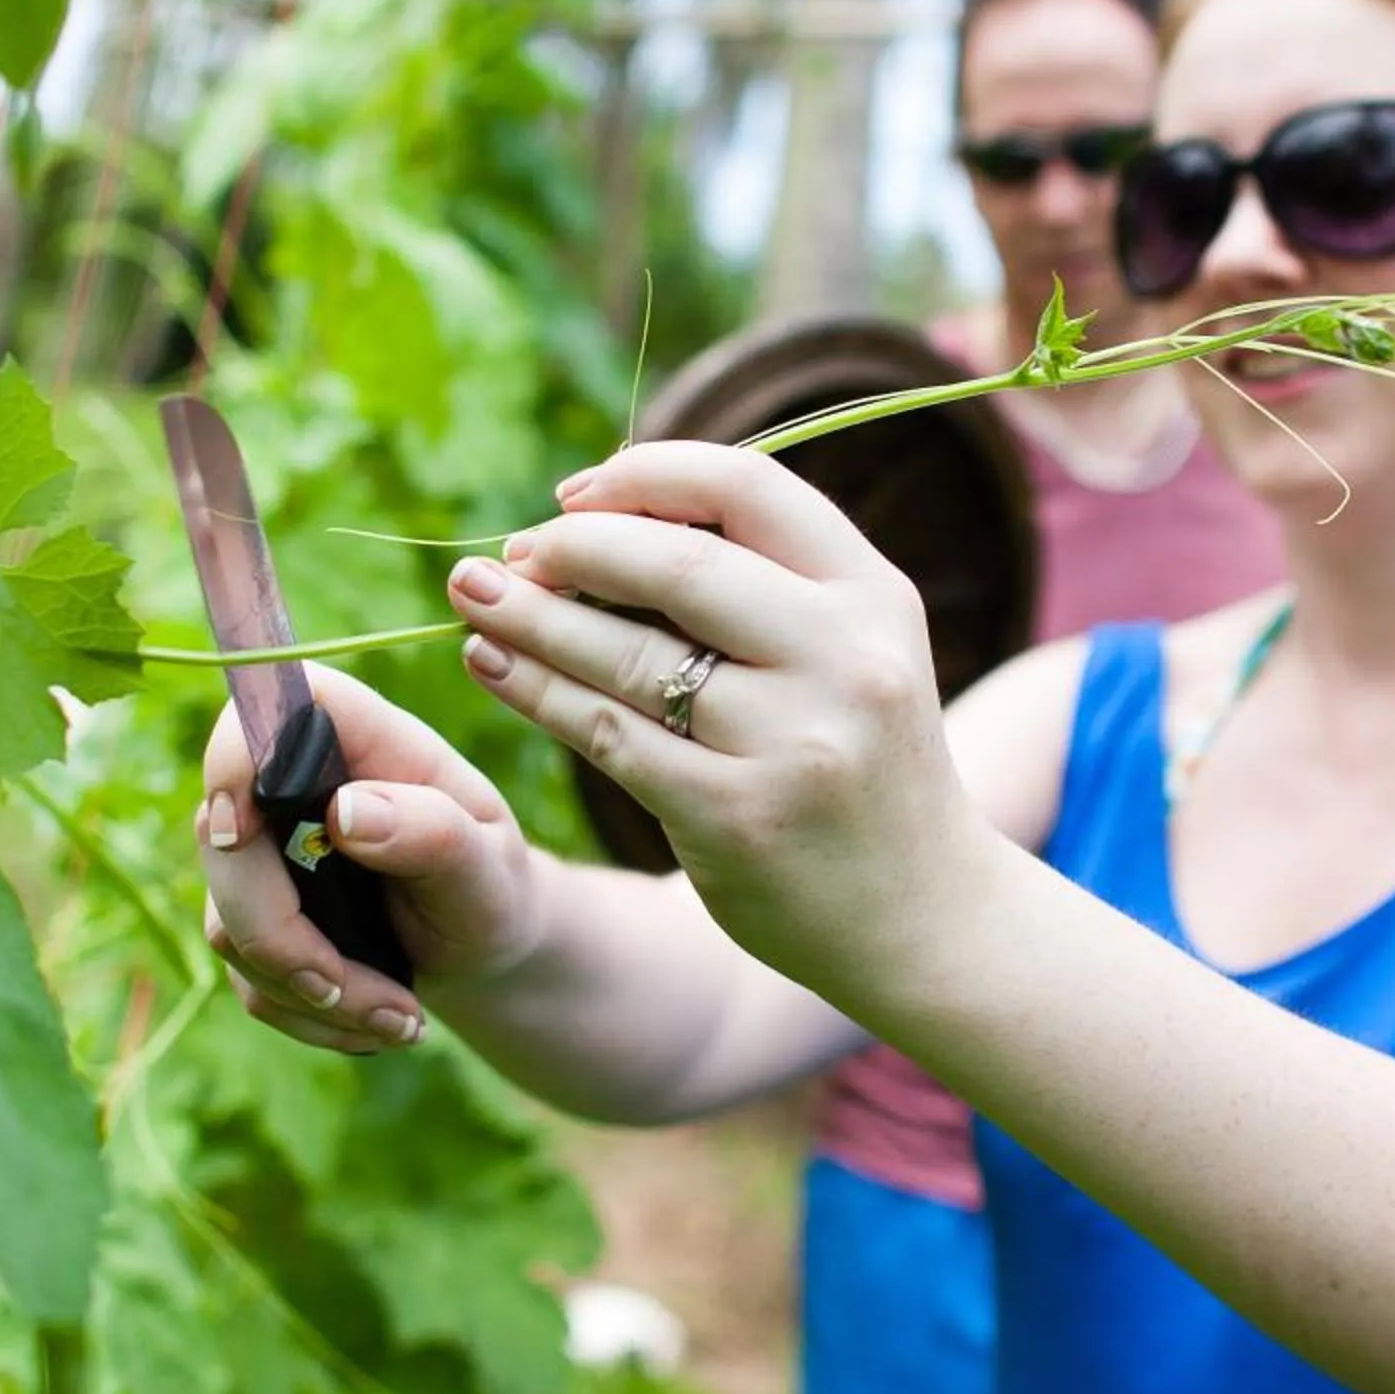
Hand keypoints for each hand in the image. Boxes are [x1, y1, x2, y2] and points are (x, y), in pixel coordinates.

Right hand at [198, 662, 543, 1056]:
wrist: (483, 947)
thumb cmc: (491, 884)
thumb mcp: (487, 863)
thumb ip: (430, 831)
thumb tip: (346, 812)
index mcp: (348, 735)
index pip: (258, 713)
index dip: (229, 764)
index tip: (242, 832)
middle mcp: (288, 786)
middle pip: (221, 840)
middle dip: (281, 935)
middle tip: (353, 989)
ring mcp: (260, 855)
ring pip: (230, 926)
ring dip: (314, 993)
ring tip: (402, 1018)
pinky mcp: (252, 920)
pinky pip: (249, 980)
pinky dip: (312, 1016)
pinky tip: (376, 1022)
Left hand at [446, 441, 977, 992]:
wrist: (923, 917)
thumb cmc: (859, 765)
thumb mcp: (854, 653)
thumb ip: (765, 583)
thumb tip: (609, 513)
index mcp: (874, 595)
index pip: (747, 487)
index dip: (644, 476)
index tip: (572, 494)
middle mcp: (844, 657)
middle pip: (676, 562)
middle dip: (571, 545)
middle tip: (509, 553)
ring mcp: (792, 740)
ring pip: (628, 653)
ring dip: (531, 616)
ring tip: (471, 596)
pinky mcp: (735, 816)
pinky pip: (608, 735)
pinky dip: (537, 691)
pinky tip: (492, 665)